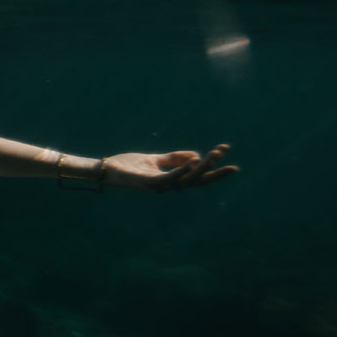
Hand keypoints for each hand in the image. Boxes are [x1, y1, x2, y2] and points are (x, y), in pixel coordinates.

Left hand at [102, 144, 236, 191]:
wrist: (106, 169)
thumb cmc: (128, 165)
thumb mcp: (154, 159)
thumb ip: (173, 158)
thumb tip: (196, 155)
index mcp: (170, 180)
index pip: (196, 174)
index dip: (212, 166)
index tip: (225, 150)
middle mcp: (167, 186)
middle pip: (196, 181)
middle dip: (214, 172)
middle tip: (231, 163)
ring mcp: (158, 186)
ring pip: (186, 180)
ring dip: (202, 168)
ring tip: (214, 155)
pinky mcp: (149, 183)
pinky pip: (169, 178)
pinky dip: (182, 170)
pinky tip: (194, 161)